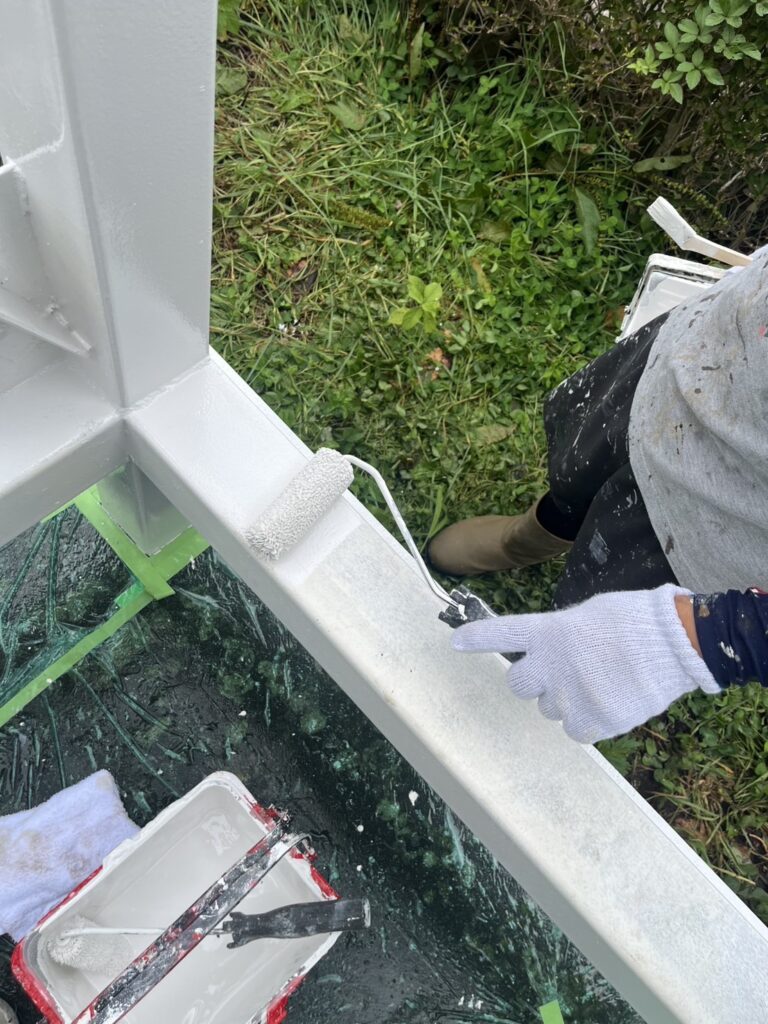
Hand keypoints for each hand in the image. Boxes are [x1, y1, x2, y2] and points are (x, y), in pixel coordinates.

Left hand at [452, 584, 719, 742]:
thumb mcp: (589, 615)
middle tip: (563, 673)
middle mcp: (551, 666)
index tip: (455, 641)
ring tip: (601, 682)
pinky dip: (590, 722)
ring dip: (566, 700)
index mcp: (550, 632)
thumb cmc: (636, 620)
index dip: (477, 638)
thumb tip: (555, 655)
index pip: (503, 634)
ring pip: (550, 710)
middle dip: (534, 681)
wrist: (676, 642)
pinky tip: (612, 701)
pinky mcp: (594, 721)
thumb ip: (561, 636)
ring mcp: (571, 696)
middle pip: (518, 685)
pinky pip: (578, 731)